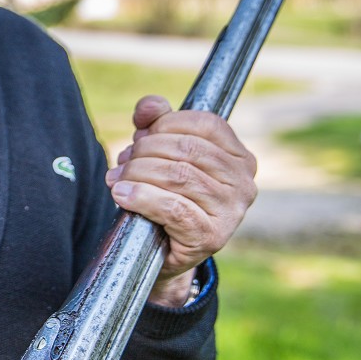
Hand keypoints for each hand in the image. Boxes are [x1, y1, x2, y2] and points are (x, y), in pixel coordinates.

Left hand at [105, 95, 256, 305]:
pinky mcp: (211, 237)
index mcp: (240, 158)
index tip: (140, 136)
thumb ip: (158, 124)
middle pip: (188, 150)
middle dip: (146, 151)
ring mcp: (232, 212)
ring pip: (179, 176)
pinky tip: (123, 195)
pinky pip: (173, 208)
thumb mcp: (163, 156)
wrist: (162, 252)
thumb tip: (149, 107)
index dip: (166, 123)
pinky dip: (142, 197)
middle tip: (123, 163)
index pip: (206, 124)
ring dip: (138, 173)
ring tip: (117, 179)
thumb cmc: (166, 197)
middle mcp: (243, 183)